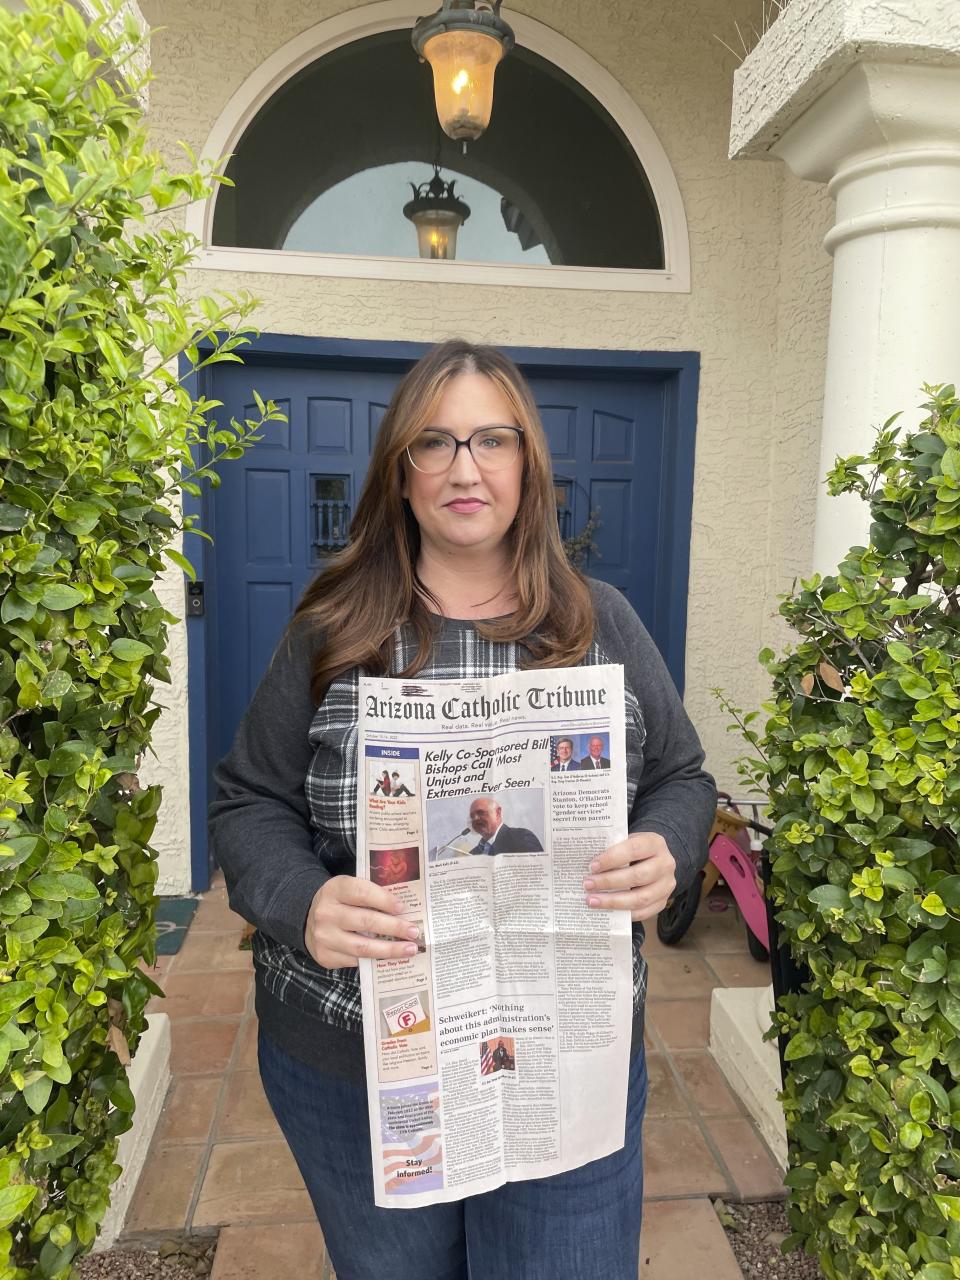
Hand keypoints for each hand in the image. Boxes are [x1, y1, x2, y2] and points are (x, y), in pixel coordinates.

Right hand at [304, 876, 421, 969]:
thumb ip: (371, 895)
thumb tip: (405, 910)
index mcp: (335, 889)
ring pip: (362, 947)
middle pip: (365, 921)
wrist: (307, 918)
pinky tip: (390, 958)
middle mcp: (326, 913)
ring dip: (389, 950)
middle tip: (414, 932)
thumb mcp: (349, 889)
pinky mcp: (325, 956)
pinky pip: (355, 961)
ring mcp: (324, 937)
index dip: (385, 900)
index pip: (362, 893)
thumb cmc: (340, 901)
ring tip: (410, 949)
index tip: (403, 908)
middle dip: (394, 927)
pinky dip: (375, 960)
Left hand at [583, 832, 676, 921]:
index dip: (612, 858)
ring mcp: (666, 885)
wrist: (655, 860)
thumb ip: (612, 849)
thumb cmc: (634, 850)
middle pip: (637, 876)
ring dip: (613, 901)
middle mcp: (666, 864)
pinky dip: (622, 912)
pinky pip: (643, 912)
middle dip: (609, 882)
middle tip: (588, 884)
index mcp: (655, 843)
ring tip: (592, 900)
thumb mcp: (627, 841)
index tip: (592, 866)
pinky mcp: (662, 902)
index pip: (633, 849)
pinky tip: (606, 910)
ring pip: (640, 898)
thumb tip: (587, 864)